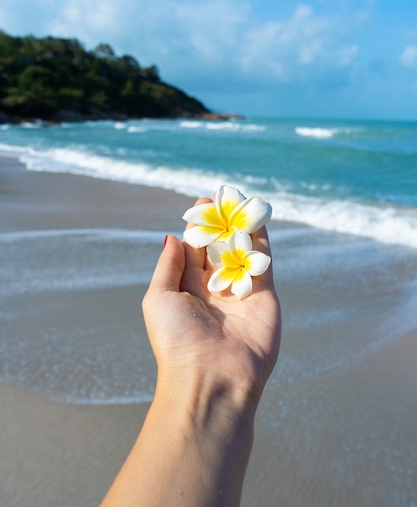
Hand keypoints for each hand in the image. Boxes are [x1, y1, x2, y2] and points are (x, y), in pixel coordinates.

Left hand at [142, 197, 280, 407]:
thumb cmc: (176, 340)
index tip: (202, 201)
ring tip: (240, 200)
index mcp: (187, 289)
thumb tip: (172, 236)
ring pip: (242, 250)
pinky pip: (263, 262)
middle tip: (222, 196)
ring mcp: (241, 292)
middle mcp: (214, 289)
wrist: (211, 378)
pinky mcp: (264, 296)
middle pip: (219, 247)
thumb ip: (168, 265)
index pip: (194, 250)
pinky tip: (258, 217)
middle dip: (220, 222)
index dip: (198, 226)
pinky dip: (262, 239)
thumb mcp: (159, 298)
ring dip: (242, 226)